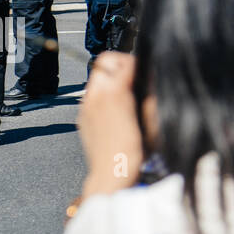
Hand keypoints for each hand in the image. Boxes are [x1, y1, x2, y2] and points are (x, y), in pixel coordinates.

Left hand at [78, 52, 143, 199]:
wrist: (112, 173)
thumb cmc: (134, 149)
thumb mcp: (151, 117)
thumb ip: (149, 92)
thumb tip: (150, 77)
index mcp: (115, 92)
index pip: (122, 60)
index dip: (134, 62)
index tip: (142, 70)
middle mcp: (96, 95)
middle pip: (104, 63)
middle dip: (119, 66)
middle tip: (132, 78)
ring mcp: (86, 106)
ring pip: (96, 78)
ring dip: (110, 79)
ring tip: (123, 93)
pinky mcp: (82, 117)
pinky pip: (92, 94)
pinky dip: (102, 94)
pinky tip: (114, 110)